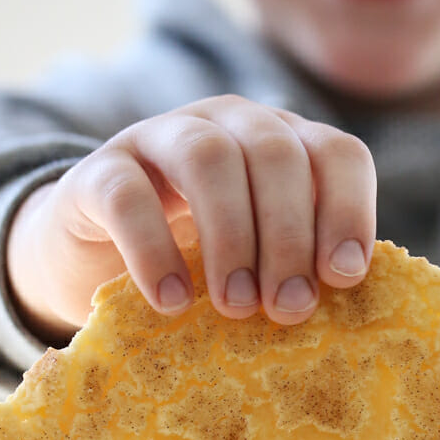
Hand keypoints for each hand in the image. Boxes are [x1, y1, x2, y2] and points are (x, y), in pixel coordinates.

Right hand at [5, 93, 375, 343]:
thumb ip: (298, 272)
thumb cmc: (196, 270)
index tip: (344, 276)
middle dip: (289, 237)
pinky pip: (128, 196)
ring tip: (236, 307)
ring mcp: (159, 139)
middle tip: (288, 310)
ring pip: (208, 157)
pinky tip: (171, 303)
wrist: (91, 262)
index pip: (335, 153)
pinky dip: (154, 251)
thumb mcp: (258, 265)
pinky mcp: (98, 171)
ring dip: (232, 237)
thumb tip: (345, 314)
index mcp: (281, 144)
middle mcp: (226, 124)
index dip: (348, 209)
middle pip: (274, 154)